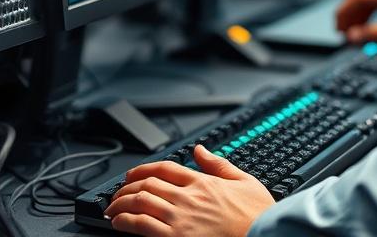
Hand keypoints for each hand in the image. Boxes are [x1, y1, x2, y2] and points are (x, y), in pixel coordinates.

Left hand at [105, 145, 274, 236]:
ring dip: (121, 203)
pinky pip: (141, 225)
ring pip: (140, 201)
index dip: (142, 170)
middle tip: (117, 193)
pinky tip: (119, 222)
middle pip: (147, 183)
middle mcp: (187, 196)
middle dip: (126, 187)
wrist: (263, 235)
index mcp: (202, 182)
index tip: (132, 175)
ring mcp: (180, 217)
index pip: (164, 168)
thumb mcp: (244, 181)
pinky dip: (125, 221)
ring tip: (112, 208)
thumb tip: (200, 149)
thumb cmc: (256, 215)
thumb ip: (218, 164)